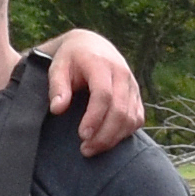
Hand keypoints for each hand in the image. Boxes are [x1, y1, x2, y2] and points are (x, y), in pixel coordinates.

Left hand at [40, 31, 145, 155]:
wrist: (92, 45)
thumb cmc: (71, 59)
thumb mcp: (58, 67)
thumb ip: (57, 87)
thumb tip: (57, 109)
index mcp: (101, 64)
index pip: (104, 94)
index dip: (94, 118)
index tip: (82, 135)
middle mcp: (122, 74)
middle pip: (120, 110)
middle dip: (104, 134)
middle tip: (86, 150)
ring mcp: (132, 85)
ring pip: (131, 118)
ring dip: (114, 138)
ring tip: (93, 148)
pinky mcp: (137, 95)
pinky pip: (137, 118)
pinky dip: (125, 133)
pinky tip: (108, 140)